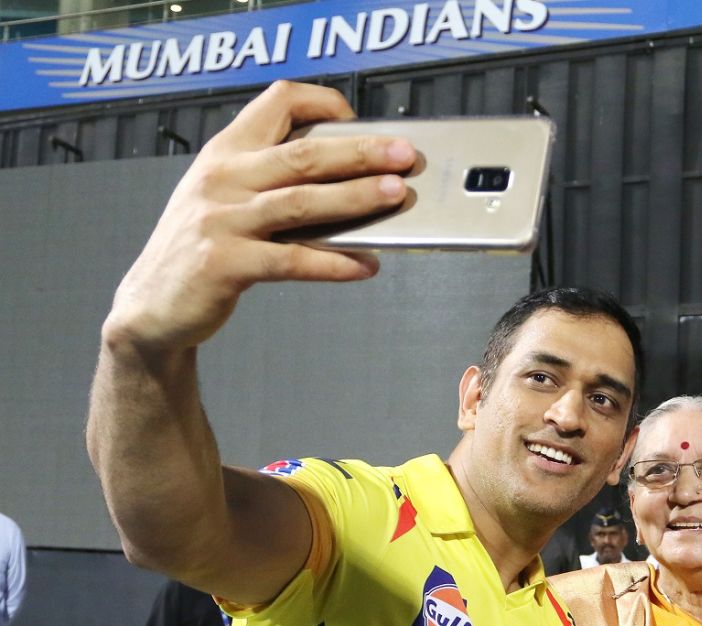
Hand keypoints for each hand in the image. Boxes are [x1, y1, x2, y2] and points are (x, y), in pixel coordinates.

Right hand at [103, 80, 416, 355]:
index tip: (360, 121)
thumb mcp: (225, 196)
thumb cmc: (202, 246)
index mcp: (226, 151)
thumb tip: (350, 176)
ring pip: (301, 201)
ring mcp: (221, 220)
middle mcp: (221, 178)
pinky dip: (333, 263)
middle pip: (303, 153)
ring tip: (396, 195)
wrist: (152, 304)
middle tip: (405, 155)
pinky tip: (366, 265)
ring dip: (356, 197)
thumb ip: (273, 179)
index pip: (277, 101)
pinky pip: (291, 259)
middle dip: (360, 152)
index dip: (324, 103)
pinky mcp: (225, 263)